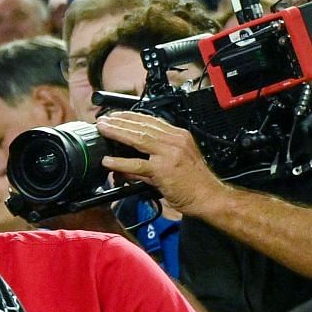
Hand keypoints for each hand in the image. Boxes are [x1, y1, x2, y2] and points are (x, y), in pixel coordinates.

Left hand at [97, 112, 229, 214]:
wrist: (208, 196)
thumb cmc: (193, 182)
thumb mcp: (175, 163)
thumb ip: (151, 161)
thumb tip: (127, 166)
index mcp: (178, 136)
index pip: (151, 121)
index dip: (131, 117)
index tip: (115, 116)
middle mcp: (175, 140)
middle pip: (142, 126)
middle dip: (120, 121)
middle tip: (103, 120)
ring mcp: (169, 153)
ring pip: (138, 138)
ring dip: (117, 133)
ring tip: (103, 130)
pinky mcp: (163, 169)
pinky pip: (137, 164)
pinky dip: (120, 163)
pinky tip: (107, 161)